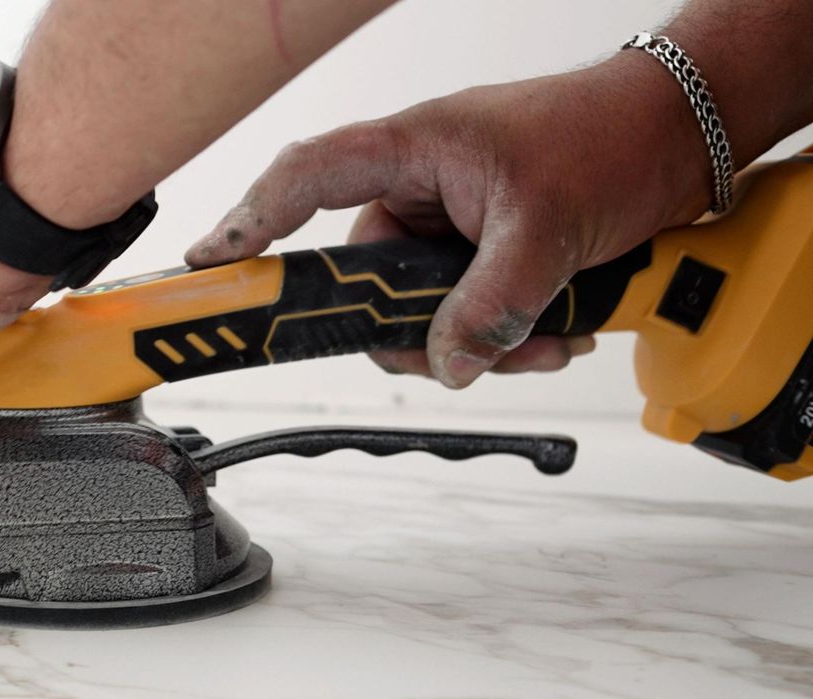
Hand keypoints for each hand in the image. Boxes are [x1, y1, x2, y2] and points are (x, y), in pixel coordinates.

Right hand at [185, 55, 714, 387]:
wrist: (690, 135)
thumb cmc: (614, 134)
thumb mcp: (546, 228)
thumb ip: (490, 305)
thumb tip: (451, 362)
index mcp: (411, 151)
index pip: (304, 180)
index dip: (248, 224)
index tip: (211, 268)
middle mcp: (421, 187)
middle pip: (371, 282)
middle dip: (422, 333)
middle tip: (466, 355)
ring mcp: (453, 222)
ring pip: (426, 310)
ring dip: (480, 342)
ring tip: (541, 340)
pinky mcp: (487, 250)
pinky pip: (470, 312)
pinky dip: (507, 336)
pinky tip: (555, 332)